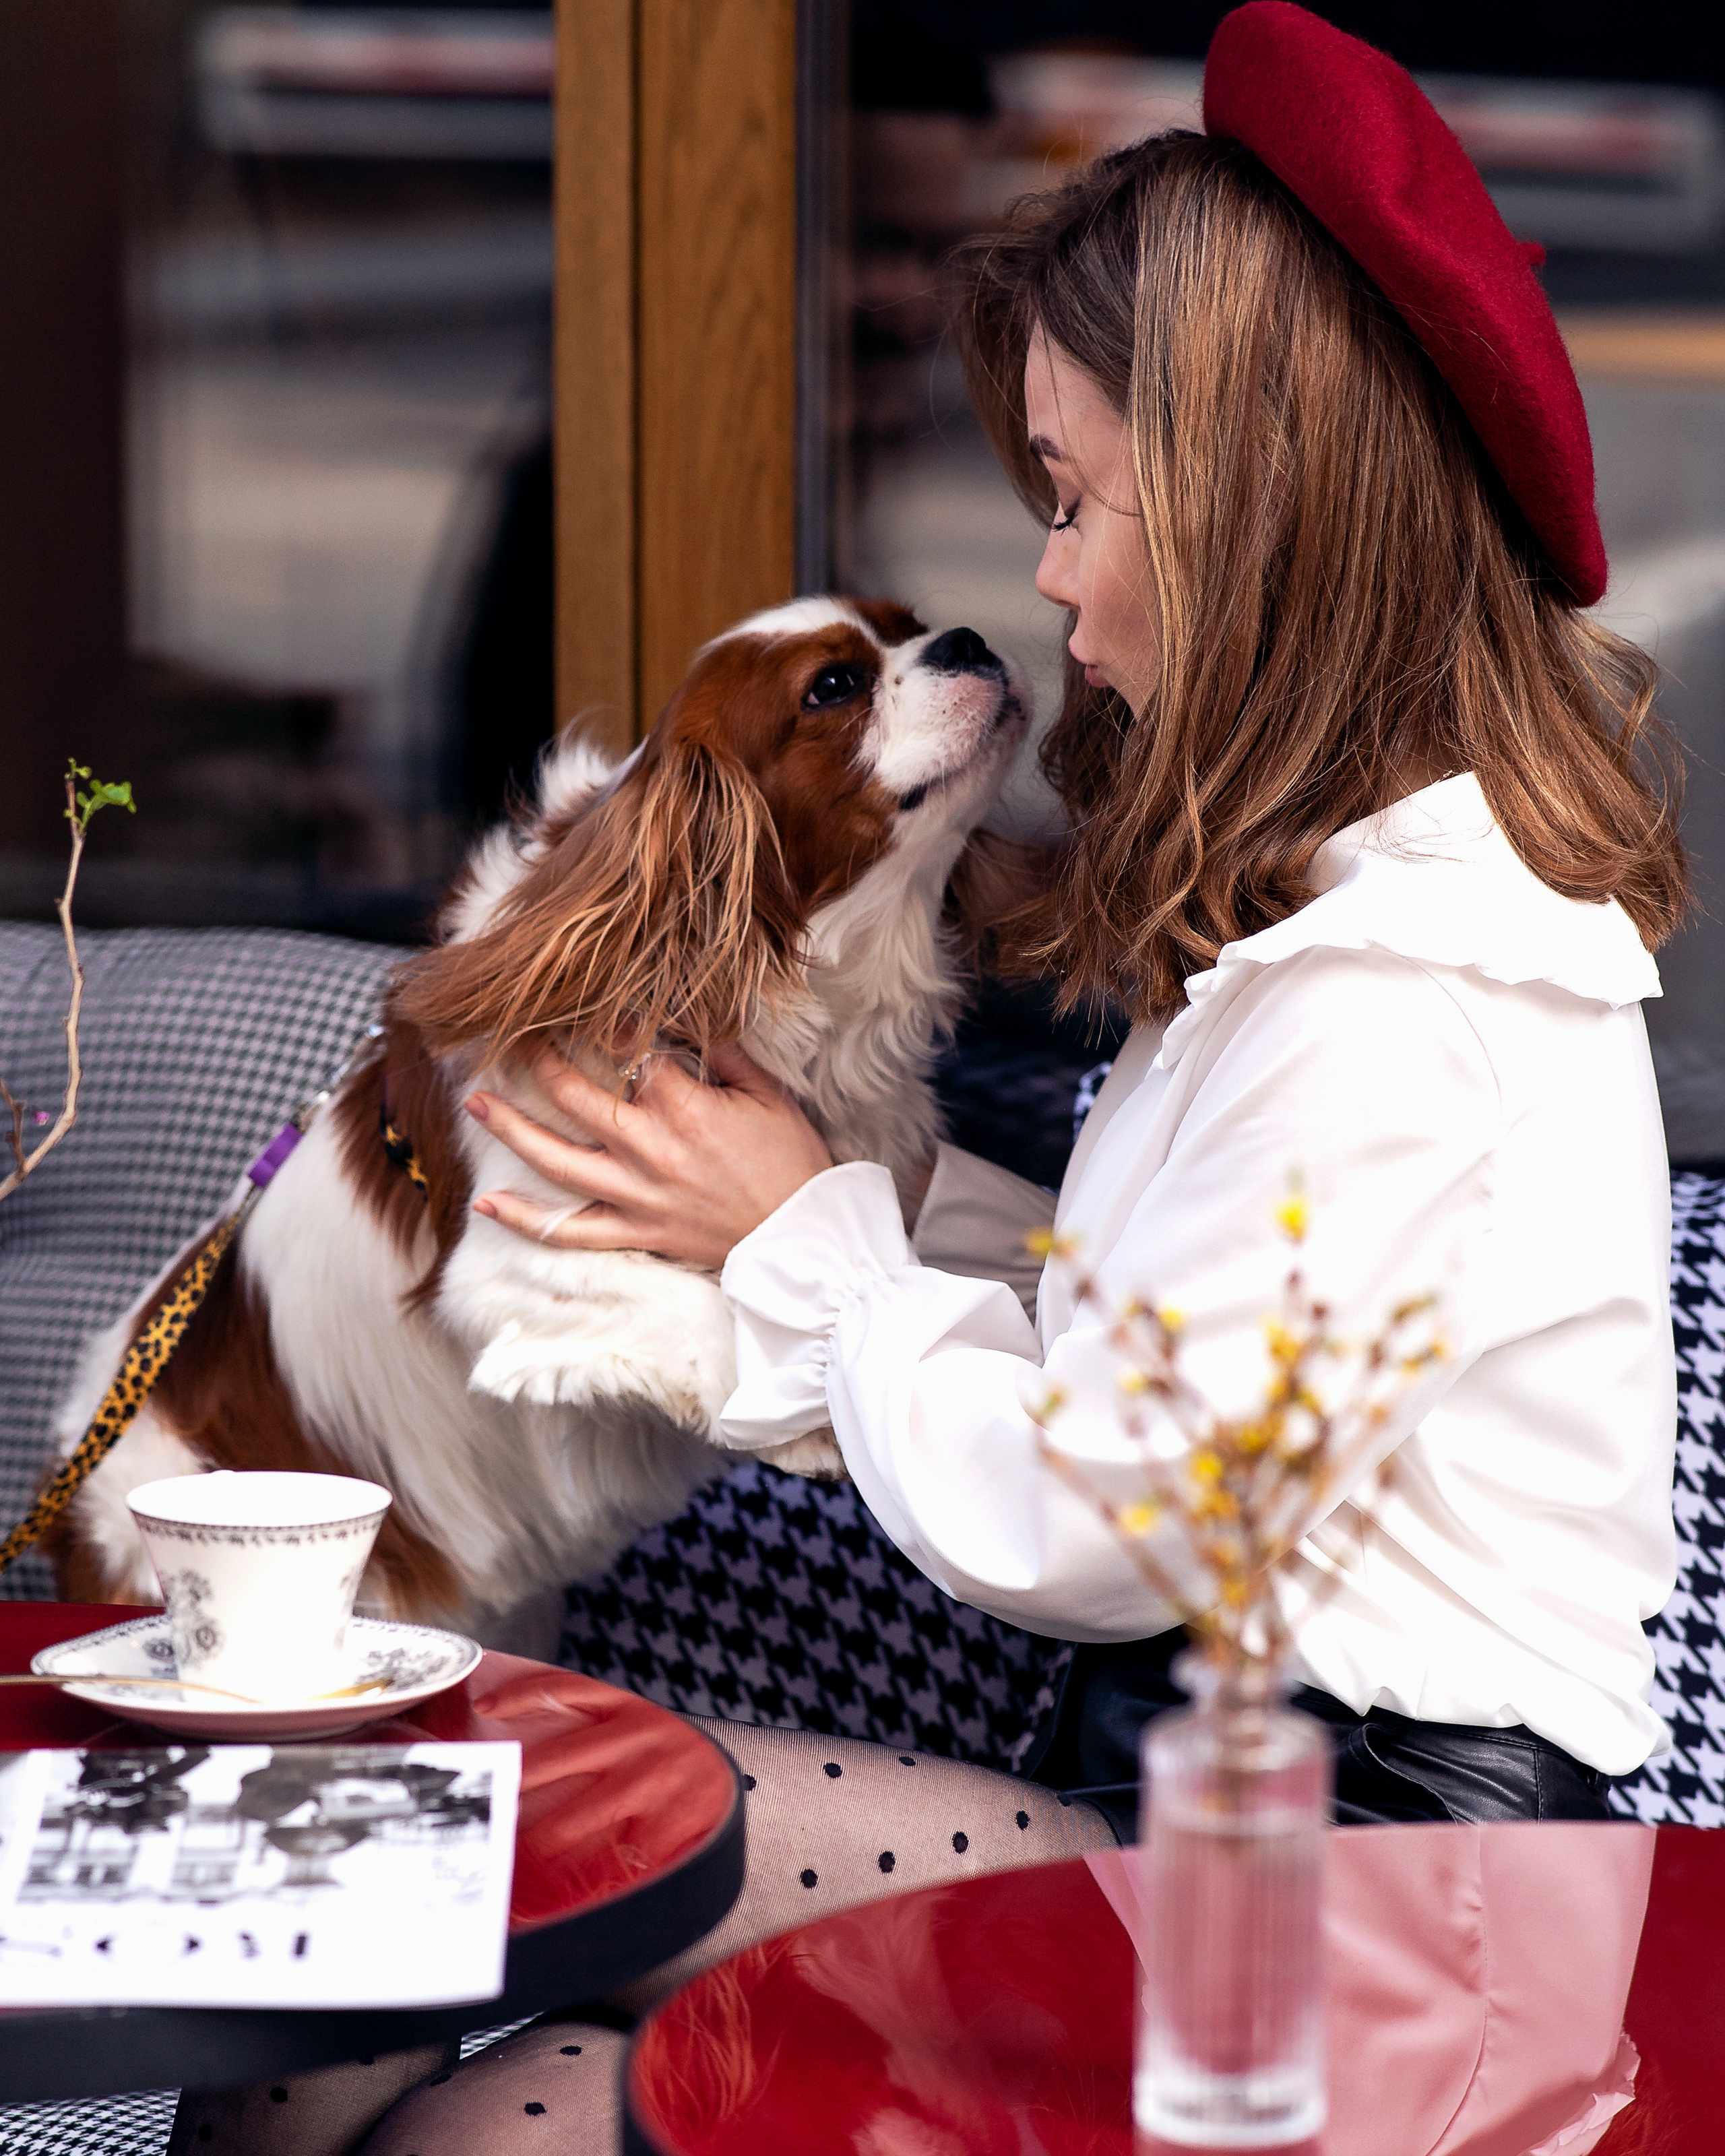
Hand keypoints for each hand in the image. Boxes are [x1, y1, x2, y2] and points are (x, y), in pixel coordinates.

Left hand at [467, 1041, 832, 1268]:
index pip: (632, 1052)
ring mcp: (637, 1195)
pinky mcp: (637, 1233)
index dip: (610, 1025)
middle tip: (510, 1036)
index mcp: (685, 1108)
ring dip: (510, 1129)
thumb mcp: (770, 1097)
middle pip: (576, 1096)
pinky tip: (487, 1203)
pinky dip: (527, 1220)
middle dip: (538, 1061)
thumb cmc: (793, 1165)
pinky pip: (571, 1230)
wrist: (805, 1240)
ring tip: (474, 1101)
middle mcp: (650, 1150)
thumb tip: (692, 1019)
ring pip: (557, 1160)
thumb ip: (727, 1055)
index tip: (591, 1005)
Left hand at [473, 1669, 735, 1890]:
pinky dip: (585, 1881)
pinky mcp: (670, 1826)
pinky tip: (563, 1895)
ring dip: (539, 1847)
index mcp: (630, 1710)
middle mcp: (639, 1740)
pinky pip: (615, 1859)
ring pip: (577, 1820)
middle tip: (482, 1809)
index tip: (485, 1707)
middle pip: (557, 1760)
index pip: (569, 1688)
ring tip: (511, 1864)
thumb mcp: (641, 1730)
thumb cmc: (674, 1762)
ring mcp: (654, 1783)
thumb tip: (525, 1753)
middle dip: (513, 1786)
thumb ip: (596, 1733)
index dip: (523, 1694)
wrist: (735, 1792)